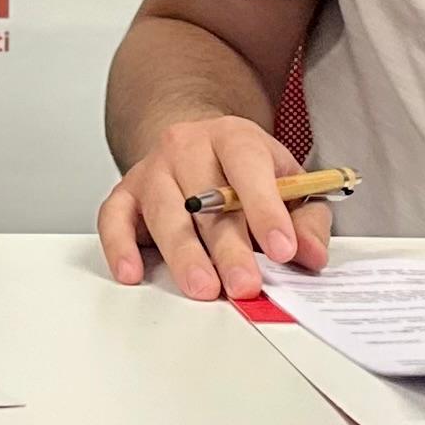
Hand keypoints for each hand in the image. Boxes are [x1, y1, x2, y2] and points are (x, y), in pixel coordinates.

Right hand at [97, 115, 330, 300]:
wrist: (195, 144)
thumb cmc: (242, 172)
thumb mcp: (285, 182)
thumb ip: (305, 219)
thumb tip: (311, 253)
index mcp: (233, 137)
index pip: (248, 166)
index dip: (266, 209)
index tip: (283, 249)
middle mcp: (187, 146)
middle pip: (206, 199)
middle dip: (229, 247)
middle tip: (245, 284)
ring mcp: (152, 169)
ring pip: (164, 211)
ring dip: (184, 254)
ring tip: (203, 287)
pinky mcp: (125, 193)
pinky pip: (114, 217)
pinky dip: (119, 246)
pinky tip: (132, 272)